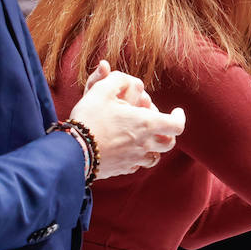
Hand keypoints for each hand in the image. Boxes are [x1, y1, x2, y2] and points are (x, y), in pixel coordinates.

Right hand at [68, 62, 185, 178]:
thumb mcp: (101, 91)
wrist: (71, 150)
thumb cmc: (89, 118)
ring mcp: (134, 159)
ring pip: (154, 157)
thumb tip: (129, 80)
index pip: (176, 125)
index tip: (177, 111)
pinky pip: (136, 165)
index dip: (179, 117)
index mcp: (146, 124)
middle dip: (166, 132)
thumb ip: (117, 80)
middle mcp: (145, 144)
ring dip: (152, 146)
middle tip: (155, 123)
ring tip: (141, 137)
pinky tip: (126, 150)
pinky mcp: (121, 169)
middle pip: (169, 143)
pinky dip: (136, 158)